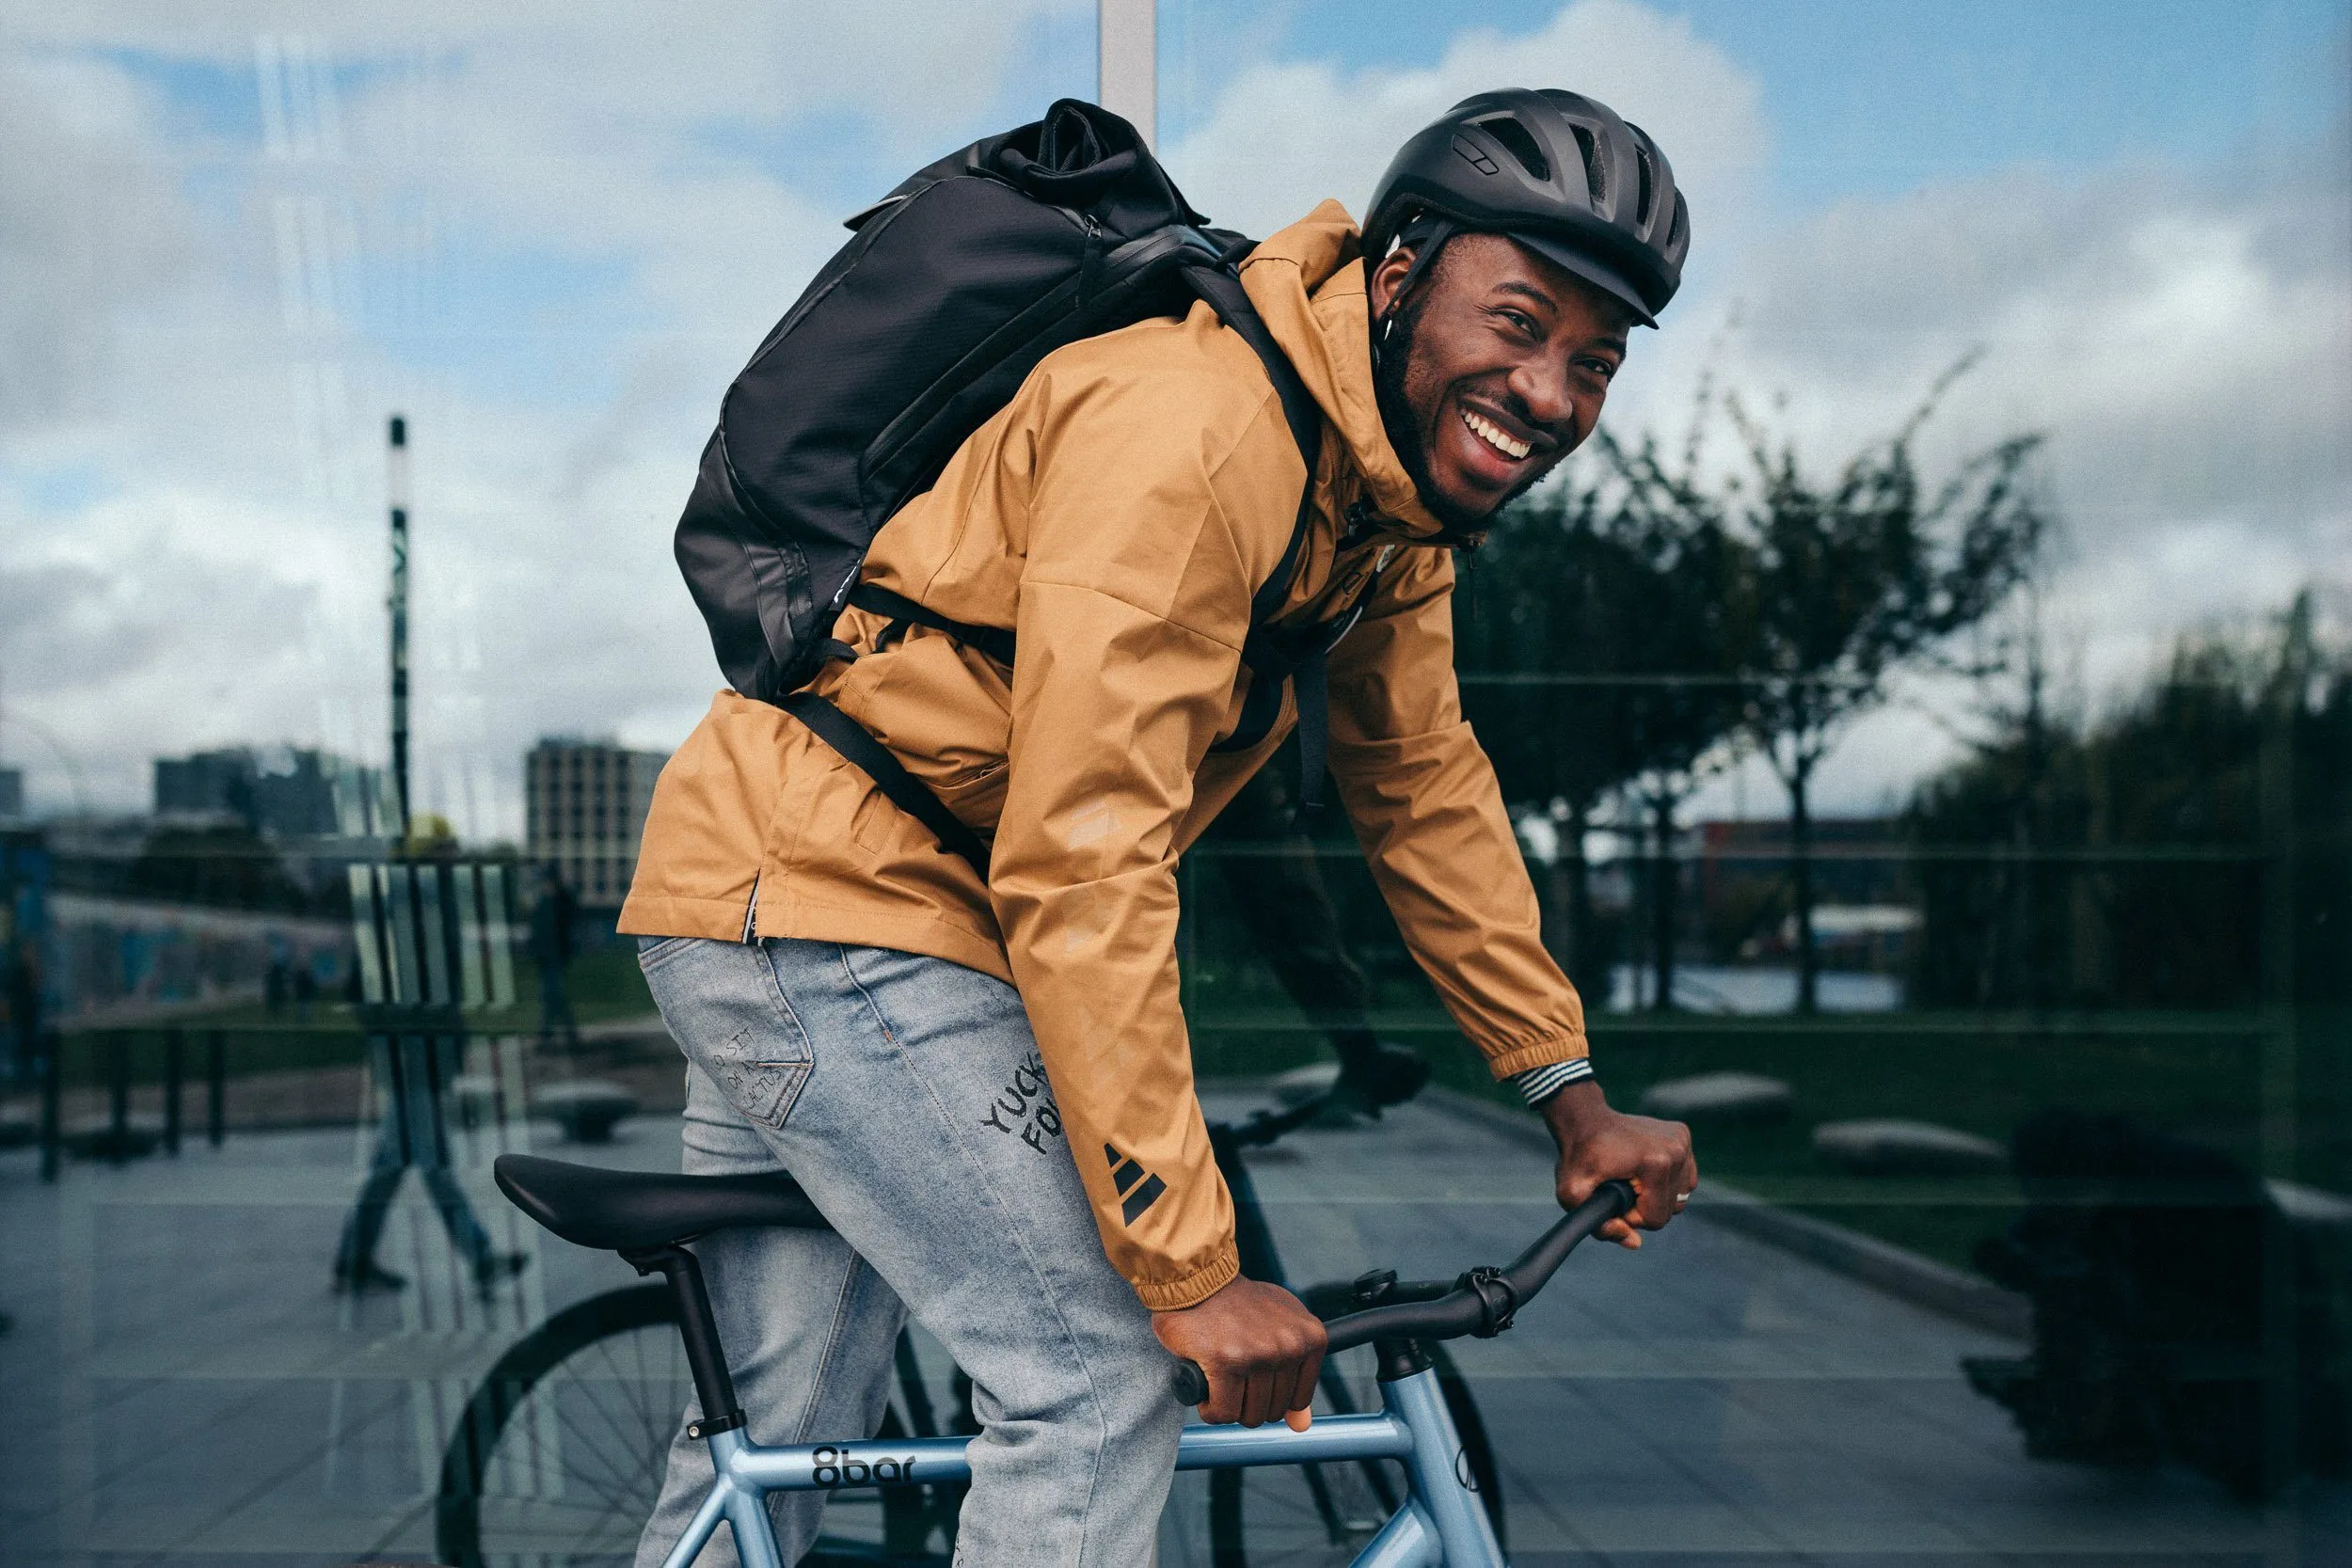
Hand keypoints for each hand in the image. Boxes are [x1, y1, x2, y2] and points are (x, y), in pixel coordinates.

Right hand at [1153, 1276, 1326, 1428]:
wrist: (1197, 1279)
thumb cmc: (1235, 1304)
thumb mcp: (1277, 1331)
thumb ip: (1293, 1379)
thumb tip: (1302, 1425)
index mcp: (1310, 1337)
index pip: (1298, 1399)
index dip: (1270, 1395)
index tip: (1253, 1377)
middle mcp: (1289, 1345)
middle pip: (1273, 1411)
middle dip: (1248, 1401)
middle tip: (1233, 1374)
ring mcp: (1259, 1354)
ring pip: (1248, 1415)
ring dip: (1228, 1404)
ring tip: (1219, 1377)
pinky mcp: (1226, 1362)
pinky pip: (1223, 1412)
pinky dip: (1210, 1408)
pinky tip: (1206, 1387)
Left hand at [1541, 1078, 1696, 1248]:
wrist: (1585, 1119)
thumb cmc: (1577, 1156)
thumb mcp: (1572, 1195)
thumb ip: (1600, 1226)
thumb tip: (1634, 1242)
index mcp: (1655, 1164)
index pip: (1656, 1219)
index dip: (1631, 1218)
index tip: (1614, 1201)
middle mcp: (1676, 1150)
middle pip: (1671, 1209)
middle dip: (1644, 1208)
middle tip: (1620, 1191)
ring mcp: (1682, 1141)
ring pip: (1680, 1196)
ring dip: (1656, 1196)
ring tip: (1631, 1181)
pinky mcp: (1683, 1136)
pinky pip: (1685, 1178)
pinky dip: (1667, 1182)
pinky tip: (1644, 1172)